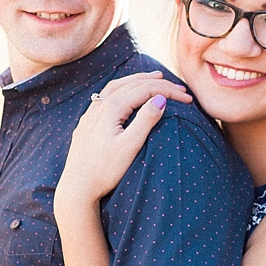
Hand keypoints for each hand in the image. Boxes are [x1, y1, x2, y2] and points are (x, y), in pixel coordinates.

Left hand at [54, 72, 191, 214]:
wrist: (77, 187)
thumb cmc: (105, 171)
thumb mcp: (130, 146)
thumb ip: (145, 120)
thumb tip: (160, 99)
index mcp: (112, 109)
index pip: (145, 90)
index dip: (169, 92)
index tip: (188, 98)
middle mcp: (99, 106)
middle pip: (132, 84)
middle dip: (158, 83)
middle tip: (179, 87)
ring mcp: (91, 114)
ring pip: (117, 86)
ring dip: (138, 80)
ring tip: (155, 78)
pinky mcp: (87, 123)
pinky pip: (106, 96)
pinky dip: (123, 88)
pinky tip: (127, 94)